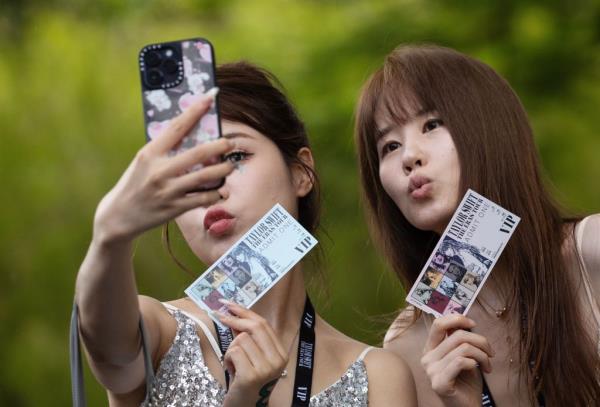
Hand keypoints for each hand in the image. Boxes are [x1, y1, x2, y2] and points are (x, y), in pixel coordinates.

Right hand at [93, 90, 234, 243]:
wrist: (119, 216)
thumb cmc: (135, 183)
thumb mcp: (144, 161)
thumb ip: (164, 149)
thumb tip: (191, 131)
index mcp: (150, 153)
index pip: (177, 127)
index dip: (195, 110)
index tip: (210, 96)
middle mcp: (160, 170)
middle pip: (199, 153)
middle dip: (220, 146)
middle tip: (230, 143)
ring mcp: (168, 190)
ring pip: (205, 176)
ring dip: (223, 170)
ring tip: (229, 166)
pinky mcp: (175, 208)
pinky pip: (203, 198)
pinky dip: (215, 193)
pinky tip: (220, 190)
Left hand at [216, 301, 287, 406]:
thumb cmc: (246, 382)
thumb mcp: (251, 357)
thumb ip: (247, 337)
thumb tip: (235, 314)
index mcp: (281, 354)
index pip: (264, 324)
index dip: (245, 312)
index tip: (230, 304)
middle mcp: (277, 360)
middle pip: (255, 327)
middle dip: (235, 319)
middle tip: (220, 316)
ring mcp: (266, 368)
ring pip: (241, 339)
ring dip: (231, 350)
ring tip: (233, 364)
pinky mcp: (251, 375)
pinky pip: (233, 352)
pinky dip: (227, 360)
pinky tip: (232, 371)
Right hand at [421, 315, 493, 406]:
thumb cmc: (467, 382)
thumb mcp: (463, 355)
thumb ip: (458, 339)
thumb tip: (464, 320)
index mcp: (430, 348)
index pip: (438, 324)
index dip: (457, 319)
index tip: (473, 324)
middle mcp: (427, 357)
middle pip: (457, 336)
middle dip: (480, 341)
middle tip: (490, 352)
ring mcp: (431, 371)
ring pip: (463, 349)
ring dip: (482, 356)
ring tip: (488, 365)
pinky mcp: (439, 383)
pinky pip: (461, 362)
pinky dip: (475, 363)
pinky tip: (480, 370)